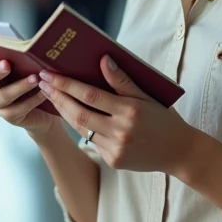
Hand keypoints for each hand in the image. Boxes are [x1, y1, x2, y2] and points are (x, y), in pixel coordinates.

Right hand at [0, 49, 58, 135]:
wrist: (43, 102)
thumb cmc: (27, 70)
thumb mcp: (19, 59)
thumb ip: (14, 51)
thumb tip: (23, 44)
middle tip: (6, 64)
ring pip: (1, 97)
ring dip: (18, 87)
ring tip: (34, 78)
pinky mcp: (9, 116)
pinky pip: (18, 109)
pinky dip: (32, 99)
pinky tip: (43, 91)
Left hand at [38, 56, 198, 174]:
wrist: (178, 151)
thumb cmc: (163, 118)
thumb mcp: (148, 95)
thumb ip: (123, 80)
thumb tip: (103, 60)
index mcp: (131, 111)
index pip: (90, 95)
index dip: (66, 85)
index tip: (49, 74)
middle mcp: (121, 132)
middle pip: (79, 113)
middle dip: (58, 97)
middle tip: (42, 83)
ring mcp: (116, 149)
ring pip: (81, 128)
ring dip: (64, 111)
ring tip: (52, 96)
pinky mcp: (113, 161)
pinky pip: (91, 141)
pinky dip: (79, 126)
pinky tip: (70, 113)